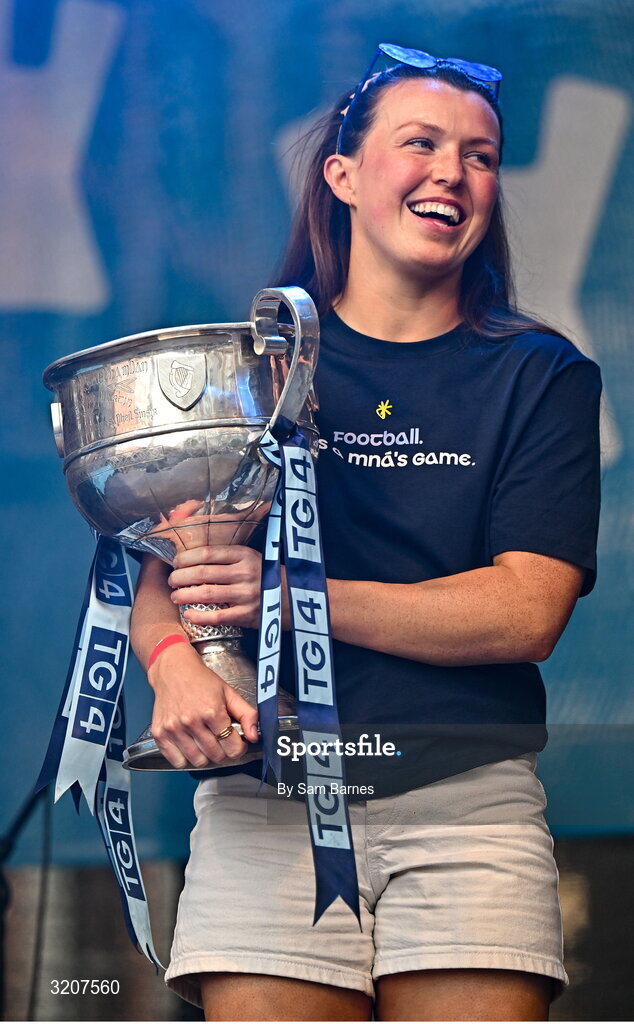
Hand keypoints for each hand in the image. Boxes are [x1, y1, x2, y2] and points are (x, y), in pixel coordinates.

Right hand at [148, 641, 259, 768]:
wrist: (173, 670)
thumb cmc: (201, 681)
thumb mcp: (229, 693)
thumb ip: (247, 714)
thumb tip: (254, 736)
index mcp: (212, 711)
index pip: (233, 748)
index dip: (238, 747)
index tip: (235, 741)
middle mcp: (192, 722)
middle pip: (216, 756)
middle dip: (223, 751)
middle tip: (220, 739)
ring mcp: (174, 729)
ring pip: (198, 761)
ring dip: (205, 756)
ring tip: (204, 741)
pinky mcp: (160, 734)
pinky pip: (176, 762)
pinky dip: (185, 758)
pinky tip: (189, 744)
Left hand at [168, 545, 262, 629]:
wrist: (294, 598)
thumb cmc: (267, 577)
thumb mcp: (252, 559)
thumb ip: (228, 558)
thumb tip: (193, 560)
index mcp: (244, 555)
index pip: (207, 553)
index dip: (186, 558)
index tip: (175, 562)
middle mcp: (245, 573)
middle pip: (203, 572)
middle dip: (181, 577)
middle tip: (172, 580)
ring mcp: (246, 594)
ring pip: (206, 593)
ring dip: (185, 594)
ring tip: (175, 596)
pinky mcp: (247, 615)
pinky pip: (217, 616)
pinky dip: (199, 616)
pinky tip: (188, 614)